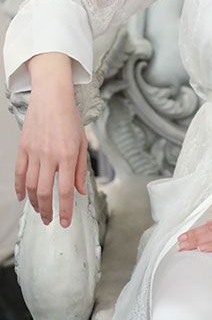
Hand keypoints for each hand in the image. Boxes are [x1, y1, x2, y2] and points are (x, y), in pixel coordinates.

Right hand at [15, 79, 87, 227]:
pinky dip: (20, 188)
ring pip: (31, 185)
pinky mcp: (23, 148)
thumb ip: (81, 168)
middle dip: (47, 211)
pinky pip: (19, 172)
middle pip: (46, 192)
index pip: (66, 190)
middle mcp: (50, 156)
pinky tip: (23, 197)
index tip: (65, 222)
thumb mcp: (82, 142)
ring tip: (39, 210)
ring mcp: (34, 152)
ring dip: (35, 202)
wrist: (52, 97)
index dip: (66, 209)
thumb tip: (80, 191)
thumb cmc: (70, 118)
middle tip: (49, 220)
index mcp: (68, 155)